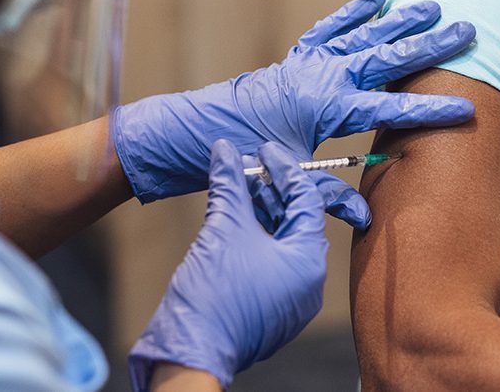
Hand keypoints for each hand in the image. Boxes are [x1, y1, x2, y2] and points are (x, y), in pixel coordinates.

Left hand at [112, 0, 474, 228]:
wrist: (201, 132)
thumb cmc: (246, 158)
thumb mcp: (289, 178)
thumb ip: (328, 196)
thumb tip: (365, 216)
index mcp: (328, 108)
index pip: (391, 110)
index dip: (431, 112)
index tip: (469, 110)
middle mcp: (324, 77)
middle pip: (387, 59)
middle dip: (431, 47)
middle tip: (468, 31)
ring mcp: (310, 63)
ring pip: (364, 37)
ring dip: (400, 22)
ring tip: (432, 6)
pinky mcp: (297, 58)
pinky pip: (330, 29)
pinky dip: (353, 13)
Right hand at [128, 140, 328, 390]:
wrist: (191, 350)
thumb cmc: (214, 294)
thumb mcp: (224, 227)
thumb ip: (230, 184)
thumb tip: (226, 150)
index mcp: (308, 260)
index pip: (307, 200)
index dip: (284, 168)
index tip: (264, 149)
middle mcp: (308, 281)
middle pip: (295, 219)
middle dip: (270, 189)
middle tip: (247, 163)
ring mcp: (290, 297)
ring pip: (281, 241)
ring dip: (259, 211)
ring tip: (235, 186)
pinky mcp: (270, 306)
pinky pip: (269, 261)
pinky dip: (254, 236)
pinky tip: (232, 216)